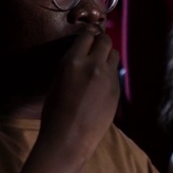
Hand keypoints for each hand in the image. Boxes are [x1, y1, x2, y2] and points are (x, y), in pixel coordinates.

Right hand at [39, 32, 119, 157]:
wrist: (70, 137)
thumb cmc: (55, 112)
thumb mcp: (57, 80)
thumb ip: (72, 64)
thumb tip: (81, 54)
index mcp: (73, 61)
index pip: (87, 35)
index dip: (88, 35)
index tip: (88, 37)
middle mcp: (94, 65)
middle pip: (105, 41)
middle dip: (101, 42)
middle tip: (96, 48)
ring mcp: (108, 77)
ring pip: (115, 54)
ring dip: (108, 56)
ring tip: (100, 65)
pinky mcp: (117, 89)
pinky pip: (116, 73)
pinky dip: (110, 73)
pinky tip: (102, 84)